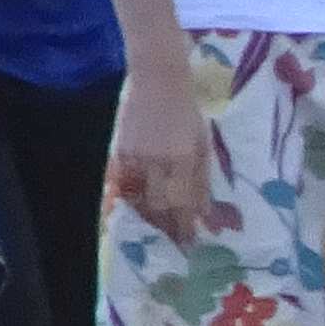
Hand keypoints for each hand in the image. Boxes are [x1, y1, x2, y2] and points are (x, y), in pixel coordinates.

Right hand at [110, 54, 211, 244]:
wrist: (158, 81)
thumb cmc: (188, 111)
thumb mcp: (203, 141)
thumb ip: (202, 176)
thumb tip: (205, 211)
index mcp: (184, 157)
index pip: (185, 200)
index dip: (186, 224)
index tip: (190, 243)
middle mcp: (159, 160)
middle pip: (161, 205)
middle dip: (168, 228)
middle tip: (175, 245)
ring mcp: (136, 157)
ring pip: (140, 198)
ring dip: (149, 220)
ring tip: (157, 235)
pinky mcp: (119, 153)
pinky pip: (124, 185)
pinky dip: (131, 201)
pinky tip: (135, 213)